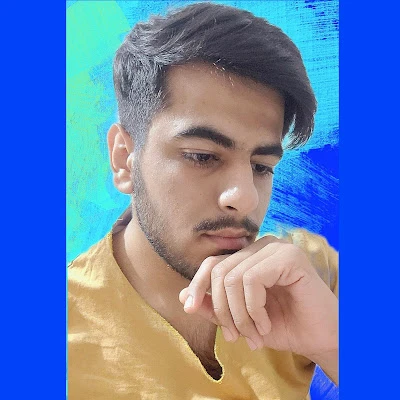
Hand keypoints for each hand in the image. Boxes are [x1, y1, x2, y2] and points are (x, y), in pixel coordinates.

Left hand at [179, 235, 337, 362]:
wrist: (318, 339)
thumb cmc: (281, 326)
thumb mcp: (238, 318)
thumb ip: (213, 305)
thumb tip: (182, 296)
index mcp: (250, 256)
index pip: (212, 263)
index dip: (197, 285)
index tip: (190, 308)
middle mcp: (261, 246)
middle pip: (220, 271)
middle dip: (223, 310)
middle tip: (235, 336)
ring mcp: (276, 247)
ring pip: (233, 278)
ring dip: (239, 316)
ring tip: (254, 335)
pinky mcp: (289, 257)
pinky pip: (253, 280)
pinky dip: (253, 309)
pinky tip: (265, 324)